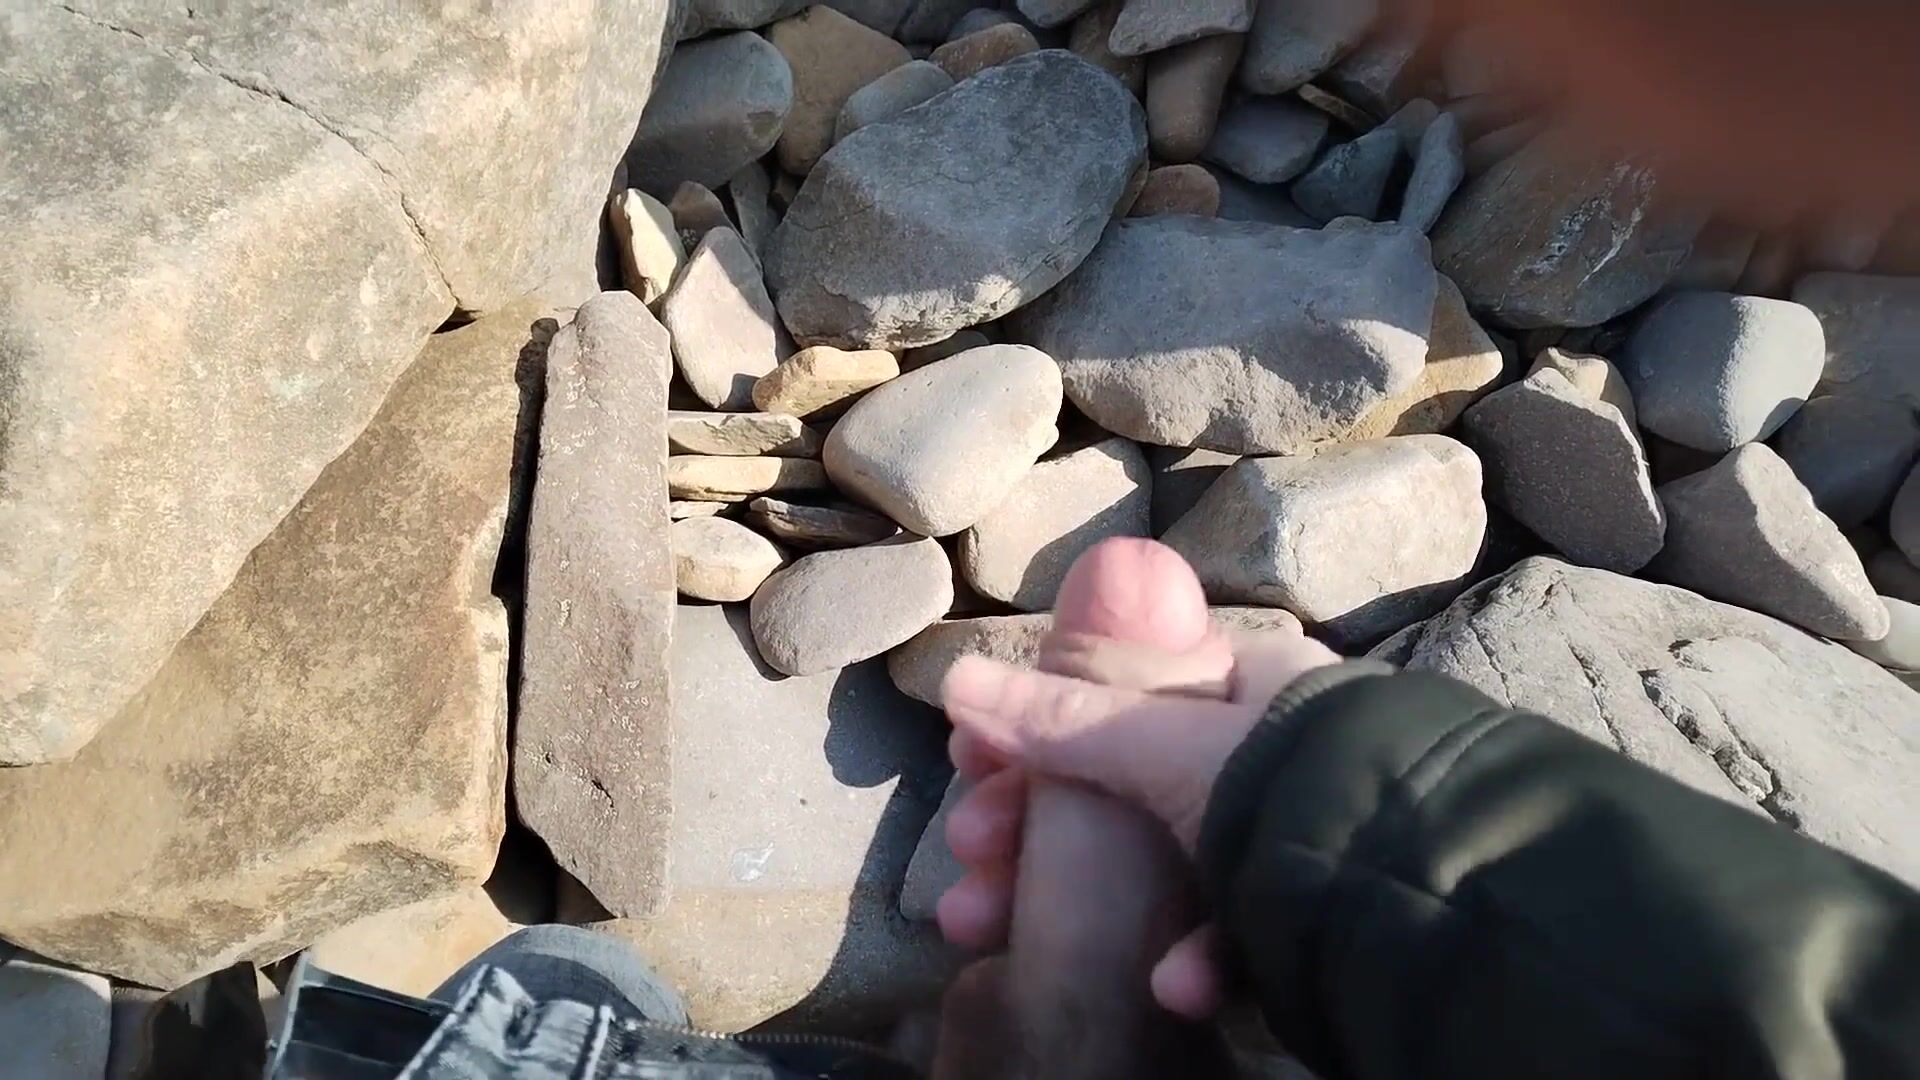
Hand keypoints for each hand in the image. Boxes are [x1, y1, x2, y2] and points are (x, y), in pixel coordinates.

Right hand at [936, 539, 1339, 1016]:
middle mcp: (1261, 752)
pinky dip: (1187, 960)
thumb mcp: (1162, 743)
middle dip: (1030, 828)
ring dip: (1071, 901)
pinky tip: (1170, 985)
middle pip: (1117, 786)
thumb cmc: (1287, 785)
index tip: (967, 766)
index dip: (1031, 725)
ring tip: (998, 930)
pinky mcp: (1295, 918)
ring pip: (1151, 867)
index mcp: (1242, 682)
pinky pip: (1223, 932)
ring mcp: (1278, 838)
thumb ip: (1063, 718)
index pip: (1113, 689)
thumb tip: (954, 676)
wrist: (1423, 896)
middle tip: (968, 860)